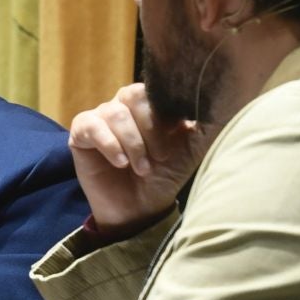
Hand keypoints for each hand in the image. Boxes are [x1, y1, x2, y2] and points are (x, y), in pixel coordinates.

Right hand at [67, 83, 213, 236]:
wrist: (140, 209)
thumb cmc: (165, 176)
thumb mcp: (191, 149)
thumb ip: (203, 123)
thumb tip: (219, 99)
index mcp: (148, 104)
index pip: (153, 89)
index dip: (163, 113)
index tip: (175, 138)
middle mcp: (123, 106)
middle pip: (132, 96)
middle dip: (150, 129)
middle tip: (160, 157)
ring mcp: (100, 118)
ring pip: (115, 113)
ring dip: (133, 143)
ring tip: (142, 168)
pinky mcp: (80, 134)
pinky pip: (91, 126)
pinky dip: (109, 144)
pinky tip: (120, 163)